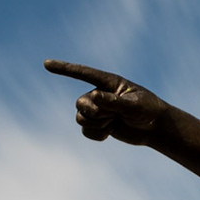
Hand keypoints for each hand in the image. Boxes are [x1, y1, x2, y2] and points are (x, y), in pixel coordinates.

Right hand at [43, 60, 167, 144]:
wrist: (154, 127)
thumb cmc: (148, 110)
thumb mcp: (134, 105)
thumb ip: (113, 101)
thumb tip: (93, 96)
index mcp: (108, 82)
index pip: (83, 73)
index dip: (64, 68)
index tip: (46, 64)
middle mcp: (99, 94)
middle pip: (80, 103)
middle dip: (94, 113)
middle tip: (113, 117)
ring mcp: (98, 109)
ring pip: (80, 118)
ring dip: (96, 124)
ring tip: (114, 123)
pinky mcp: (99, 124)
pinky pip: (85, 131)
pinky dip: (96, 135)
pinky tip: (110, 133)